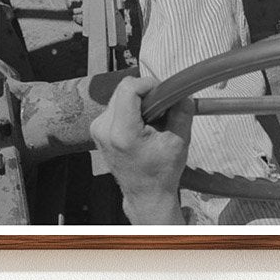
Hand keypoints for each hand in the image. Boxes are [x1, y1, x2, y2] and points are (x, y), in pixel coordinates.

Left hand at [90, 77, 193, 224]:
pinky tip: (142, 124)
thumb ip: (182, 111)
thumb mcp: (179, 141)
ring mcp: (97, 129)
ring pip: (119, 96)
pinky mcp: (98, 130)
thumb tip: (182, 92)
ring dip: (138, 101)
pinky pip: (115, 106)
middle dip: (146, 93)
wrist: (145, 194)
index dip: (149, 84)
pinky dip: (131, 108)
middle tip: (162, 107)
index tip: (164, 93)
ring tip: (152, 119)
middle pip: (123, 89)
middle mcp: (104, 129)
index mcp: (122, 132)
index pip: (129, 88)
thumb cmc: (161, 173)